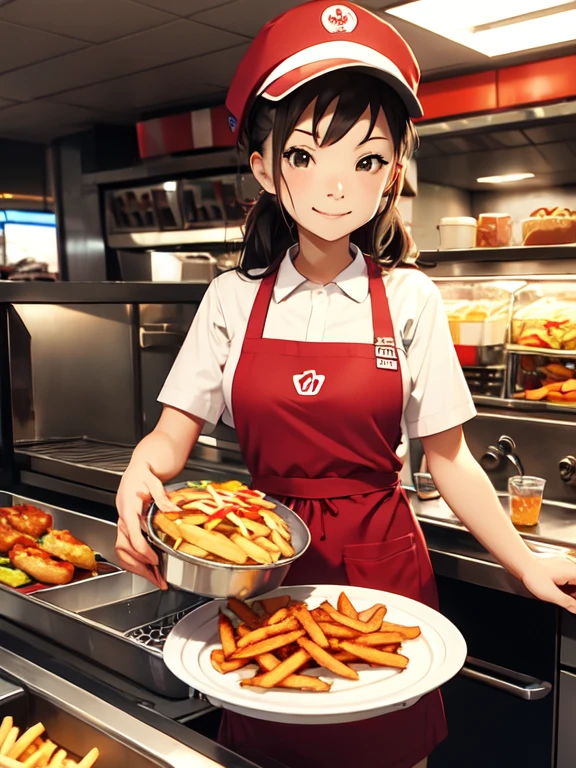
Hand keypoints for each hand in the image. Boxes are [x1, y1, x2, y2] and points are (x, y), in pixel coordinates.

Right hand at [115, 461, 179, 589]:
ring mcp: (123, 526)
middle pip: (126, 549)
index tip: (155, 560)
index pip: (133, 535)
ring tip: (155, 579)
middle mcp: (123, 520)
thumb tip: (175, 511)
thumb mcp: (154, 482)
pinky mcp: (126, 529)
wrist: (135, 472)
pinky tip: (148, 569)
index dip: (144, 550)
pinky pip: (125, 549)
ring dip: (137, 567)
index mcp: (129, 510)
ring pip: (123, 552)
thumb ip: (162, 498)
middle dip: (141, 566)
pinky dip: (134, 562)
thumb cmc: (143, 475)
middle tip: (158, 577)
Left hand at [521, 553, 575, 612]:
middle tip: (571, 603)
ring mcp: (564, 564)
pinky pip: (568, 576)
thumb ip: (567, 603)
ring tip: (563, 597)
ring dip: (572, 590)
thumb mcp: (551, 594)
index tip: (575, 602)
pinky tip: (559, 590)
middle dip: (575, 594)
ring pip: (574, 579)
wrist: (521, 563)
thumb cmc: (533, 575)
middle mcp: (570, 565)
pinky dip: (567, 585)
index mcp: (573, 571)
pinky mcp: (557, 564)